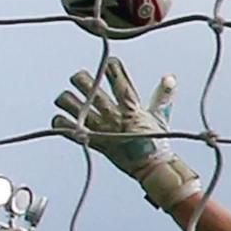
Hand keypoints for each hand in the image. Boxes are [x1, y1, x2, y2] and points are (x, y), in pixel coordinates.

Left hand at [53, 56, 198, 207]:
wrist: (151, 167)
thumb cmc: (156, 143)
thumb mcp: (160, 116)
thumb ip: (162, 96)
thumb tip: (169, 78)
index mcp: (130, 107)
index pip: (118, 79)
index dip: (112, 67)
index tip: (109, 63)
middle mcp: (113, 115)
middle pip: (90, 87)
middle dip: (81, 79)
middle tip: (79, 79)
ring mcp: (101, 128)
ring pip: (73, 105)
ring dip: (67, 100)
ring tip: (66, 98)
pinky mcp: (92, 141)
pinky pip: (68, 129)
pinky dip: (61, 123)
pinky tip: (61, 119)